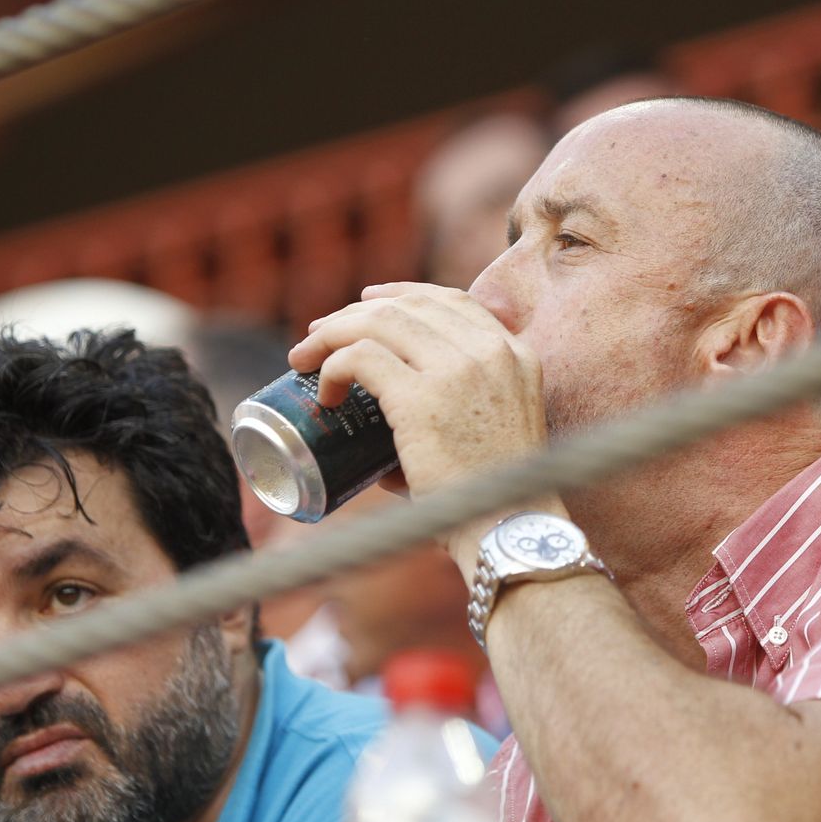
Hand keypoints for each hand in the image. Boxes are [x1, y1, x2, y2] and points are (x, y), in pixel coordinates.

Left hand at [288, 283, 550, 509]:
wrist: (512, 527)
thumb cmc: (496, 497)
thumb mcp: (498, 431)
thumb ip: (456, 418)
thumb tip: (381, 445)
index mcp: (515, 354)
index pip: (453, 300)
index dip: (402, 293)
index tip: (366, 302)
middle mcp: (491, 351)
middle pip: (409, 305)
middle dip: (354, 314)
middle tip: (319, 335)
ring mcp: (458, 370)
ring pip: (379, 322)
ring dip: (331, 334)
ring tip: (305, 358)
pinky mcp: (422, 398)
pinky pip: (360, 358)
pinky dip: (332, 367)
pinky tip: (324, 391)